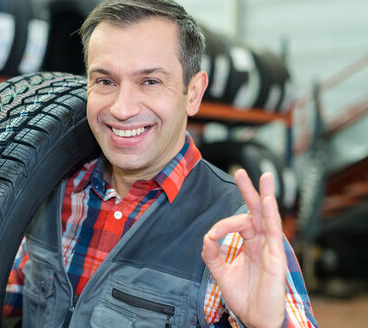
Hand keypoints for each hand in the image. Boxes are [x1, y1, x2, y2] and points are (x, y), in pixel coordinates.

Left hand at [201, 169, 285, 327]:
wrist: (255, 318)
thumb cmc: (243, 296)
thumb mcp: (220, 272)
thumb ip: (211, 253)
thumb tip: (207, 235)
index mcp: (250, 244)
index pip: (239, 222)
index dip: (223, 224)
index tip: (212, 236)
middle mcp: (262, 243)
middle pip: (257, 211)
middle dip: (250, 191)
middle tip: (242, 171)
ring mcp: (271, 249)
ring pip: (269, 217)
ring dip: (266, 196)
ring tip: (265, 177)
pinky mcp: (277, 258)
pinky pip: (275, 233)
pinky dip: (272, 216)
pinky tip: (268, 201)